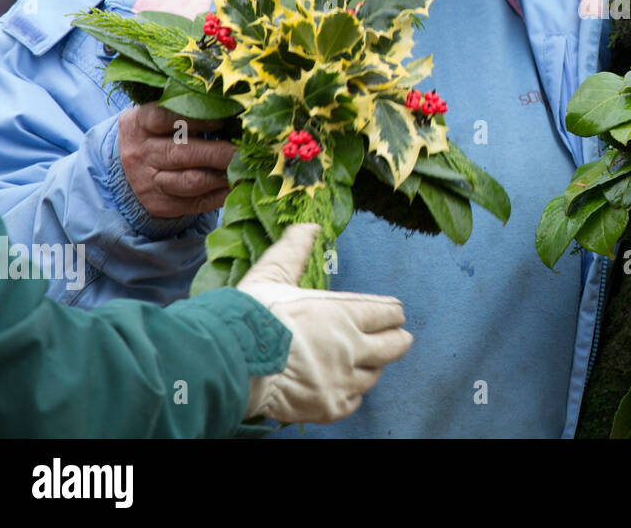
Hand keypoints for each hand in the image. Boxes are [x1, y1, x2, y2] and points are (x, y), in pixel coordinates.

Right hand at [118, 102, 235, 217]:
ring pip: (192, 182)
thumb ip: (189, 113)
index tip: (223, 120)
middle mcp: (140, 154)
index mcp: (139, 124)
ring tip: (246, 169)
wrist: (126, 168)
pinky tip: (239, 185)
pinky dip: (223, 194)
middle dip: (220, 153)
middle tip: (247, 151)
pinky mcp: (161, 205)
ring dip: (224, 176)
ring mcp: (148, 183)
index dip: (197, 119)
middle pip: (183, 153)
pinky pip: (198, 202)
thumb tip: (234, 113)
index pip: (166, 118)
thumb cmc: (157, 133)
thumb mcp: (162, 116)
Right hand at [237, 224, 413, 423]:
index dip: (392, 312)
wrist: (232, 362)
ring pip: (375, 374)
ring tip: (360, 360)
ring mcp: (344, 379)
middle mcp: (353, 346)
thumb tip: (309, 225)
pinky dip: (350, 393)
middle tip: (396, 337)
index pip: (390, 312)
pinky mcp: (331, 406)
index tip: (391, 312)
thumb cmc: (253, 316)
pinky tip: (341, 385)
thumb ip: (295, 250)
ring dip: (370, 366)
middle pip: (397, 345)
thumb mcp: (273, 273)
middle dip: (397, 339)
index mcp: (346, 312)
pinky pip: (355, 400)